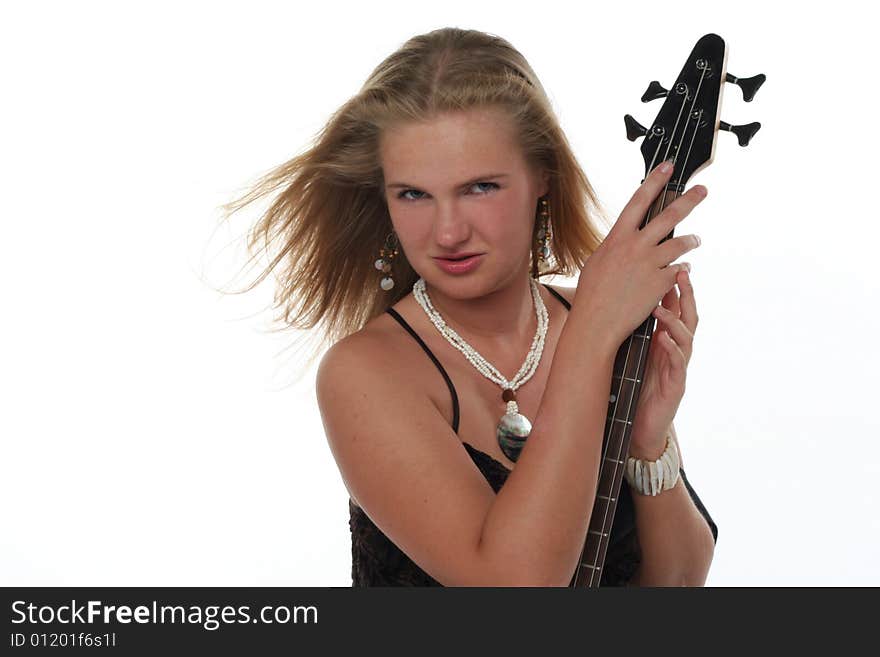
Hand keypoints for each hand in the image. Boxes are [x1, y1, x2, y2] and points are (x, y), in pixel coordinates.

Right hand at [573, 160, 705, 350]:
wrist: (597, 322)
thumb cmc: (592, 295)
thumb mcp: (598, 261)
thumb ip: (616, 246)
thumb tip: (627, 237)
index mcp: (617, 238)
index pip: (638, 200)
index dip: (655, 181)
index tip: (668, 167)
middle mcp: (635, 246)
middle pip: (668, 216)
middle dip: (689, 200)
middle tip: (703, 190)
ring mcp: (649, 264)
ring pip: (681, 244)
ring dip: (692, 241)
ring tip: (696, 240)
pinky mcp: (660, 283)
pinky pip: (680, 270)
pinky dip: (683, 270)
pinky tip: (683, 272)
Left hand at [628, 268, 697, 457]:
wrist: (639, 425)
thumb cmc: (636, 386)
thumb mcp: (634, 352)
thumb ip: (636, 329)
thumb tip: (624, 298)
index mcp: (666, 340)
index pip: (676, 308)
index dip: (675, 287)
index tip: (670, 263)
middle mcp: (677, 351)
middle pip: (688, 317)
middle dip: (686, 295)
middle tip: (680, 273)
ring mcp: (678, 368)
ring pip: (686, 339)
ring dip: (675, 321)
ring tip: (662, 307)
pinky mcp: (676, 387)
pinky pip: (677, 365)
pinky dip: (671, 350)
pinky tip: (663, 339)